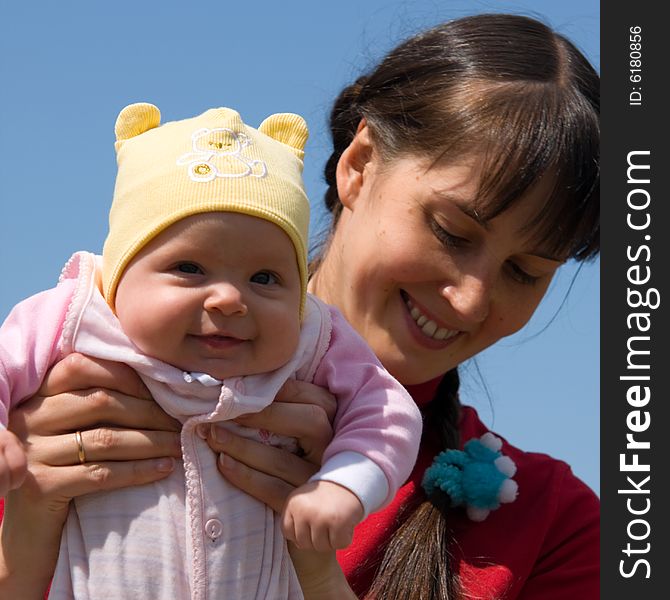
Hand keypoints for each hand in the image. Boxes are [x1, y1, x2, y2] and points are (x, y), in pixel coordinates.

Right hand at [0, 353, 180, 596]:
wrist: (30, 533)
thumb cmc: (66, 468)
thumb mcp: (75, 428)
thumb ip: (99, 401)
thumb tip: (161, 383)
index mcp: (39, 395)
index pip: (80, 366)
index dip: (125, 374)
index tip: (161, 389)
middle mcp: (29, 418)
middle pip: (101, 402)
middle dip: (149, 412)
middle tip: (181, 423)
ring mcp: (31, 453)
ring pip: (105, 439)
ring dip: (152, 442)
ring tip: (179, 445)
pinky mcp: (39, 487)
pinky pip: (100, 474)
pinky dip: (139, 471)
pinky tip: (164, 468)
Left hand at [205, 380, 356, 597]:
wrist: (309, 539)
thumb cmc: (293, 475)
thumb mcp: (294, 441)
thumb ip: (281, 414)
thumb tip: (243, 384)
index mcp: (334, 426)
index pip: (311, 396)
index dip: (275, 390)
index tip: (239, 387)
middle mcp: (334, 453)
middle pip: (307, 421)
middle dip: (261, 413)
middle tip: (220, 411)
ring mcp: (322, 483)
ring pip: (282, 458)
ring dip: (242, 445)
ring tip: (211, 435)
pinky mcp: (306, 511)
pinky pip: (273, 489)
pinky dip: (245, 476)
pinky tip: (222, 465)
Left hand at [282, 480, 363, 550]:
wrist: (349, 481)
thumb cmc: (324, 495)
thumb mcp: (303, 500)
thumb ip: (294, 520)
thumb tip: (298, 545)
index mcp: (293, 503)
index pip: (288, 532)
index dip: (300, 532)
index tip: (311, 523)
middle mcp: (305, 510)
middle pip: (304, 543)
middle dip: (316, 538)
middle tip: (326, 522)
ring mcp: (321, 517)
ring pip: (321, 546)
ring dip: (330, 539)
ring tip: (335, 522)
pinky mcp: (339, 523)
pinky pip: (338, 544)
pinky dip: (344, 538)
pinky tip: (345, 524)